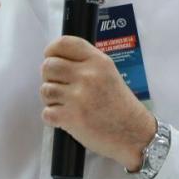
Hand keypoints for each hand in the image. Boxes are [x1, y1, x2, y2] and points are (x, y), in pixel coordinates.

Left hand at [39, 36, 156, 169]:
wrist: (133, 134)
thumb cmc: (120, 105)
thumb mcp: (109, 73)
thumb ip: (85, 63)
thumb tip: (55, 59)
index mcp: (98, 61)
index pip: (64, 43)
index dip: (52, 50)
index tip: (51, 58)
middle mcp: (87, 76)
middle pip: (49, 65)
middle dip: (49, 77)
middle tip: (60, 86)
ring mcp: (78, 97)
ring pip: (45, 89)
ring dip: (50, 98)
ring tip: (65, 104)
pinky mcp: (70, 118)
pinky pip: (46, 112)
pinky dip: (53, 117)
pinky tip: (66, 118)